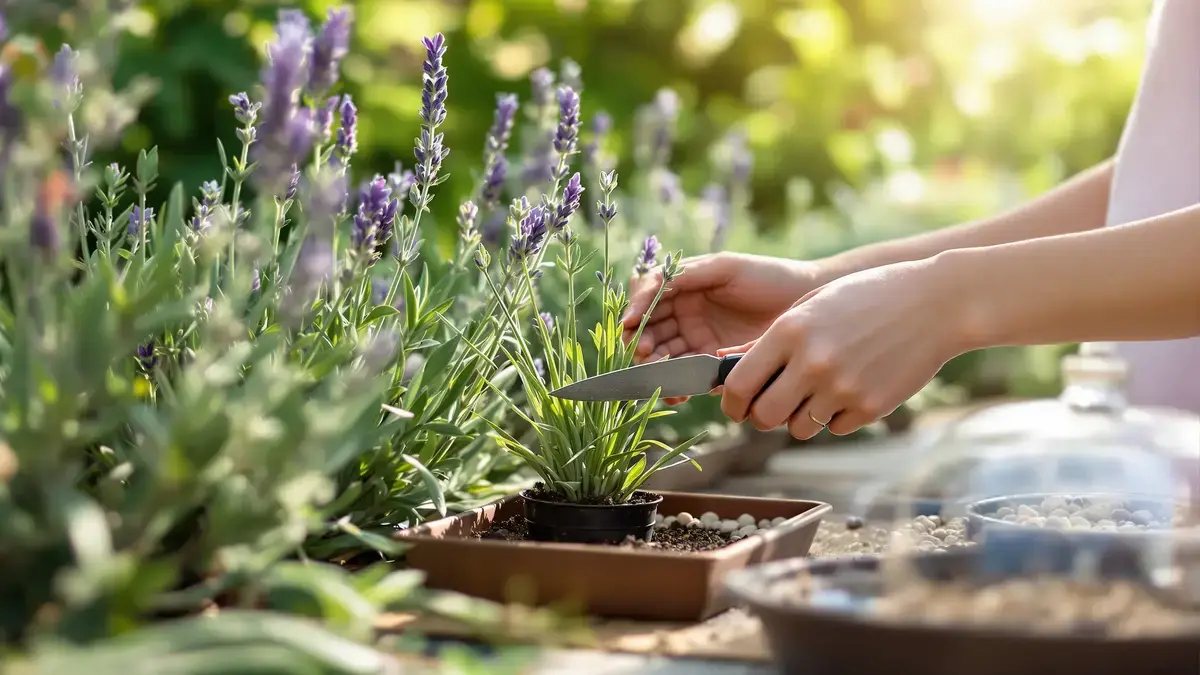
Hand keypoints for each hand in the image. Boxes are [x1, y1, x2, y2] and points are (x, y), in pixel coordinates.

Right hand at [620, 253, 820, 403]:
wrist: (808, 302)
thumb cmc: (768, 276)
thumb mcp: (724, 267)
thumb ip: (685, 274)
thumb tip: (647, 286)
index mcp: (683, 288)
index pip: (646, 301)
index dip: (635, 312)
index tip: (630, 323)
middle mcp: (685, 314)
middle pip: (649, 332)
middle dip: (642, 343)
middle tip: (645, 353)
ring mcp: (698, 340)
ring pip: (663, 357)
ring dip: (655, 368)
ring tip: (659, 373)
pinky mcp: (713, 364)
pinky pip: (687, 377)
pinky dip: (677, 387)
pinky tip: (678, 393)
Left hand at [717, 257, 966, 438]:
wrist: (936, 304)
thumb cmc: (868, 297)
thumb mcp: (813, 305)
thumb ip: (774, 339)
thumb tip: (733, 370)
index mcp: (791, 331)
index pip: (739, 385)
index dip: (732, 403)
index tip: (735, 407)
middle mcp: (813, 362)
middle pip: (764, 417)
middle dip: (761, 418)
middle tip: (770, 409)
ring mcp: (842, 388)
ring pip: (798, 429)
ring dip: (800, 418)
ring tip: (816, 393)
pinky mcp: (870, 407)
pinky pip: (835, 428)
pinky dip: (836, 417)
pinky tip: (851, 389)